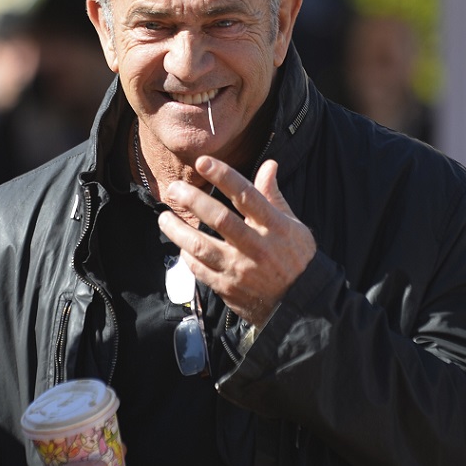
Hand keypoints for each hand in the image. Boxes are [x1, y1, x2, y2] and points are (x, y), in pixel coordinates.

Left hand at [158, 156, 315, 327]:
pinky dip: (187, 256)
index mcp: (274, 226)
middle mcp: (256, 246)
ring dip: (178, 230)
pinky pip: (200, 269)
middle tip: (174, 189)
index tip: (203, 162)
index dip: (224, 176)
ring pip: (202, 246)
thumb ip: (274, 196)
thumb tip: (269, 165)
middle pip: (220, 219)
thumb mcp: (292, 225)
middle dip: (193, 200)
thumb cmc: (296, 259)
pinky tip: (181, 246)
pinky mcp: (228, 288)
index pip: (246, 195)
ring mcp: (240, 269)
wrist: (300, 304)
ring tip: (164, 218)